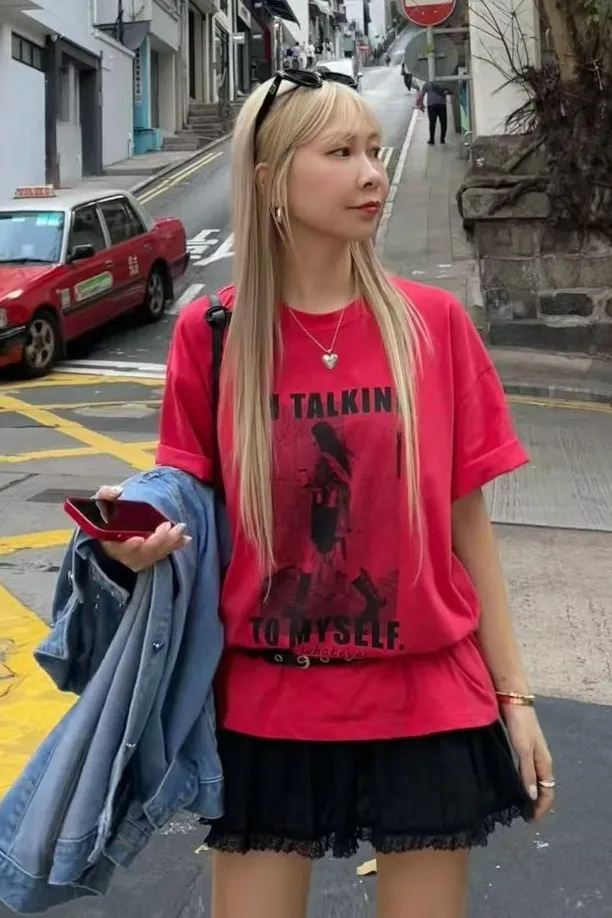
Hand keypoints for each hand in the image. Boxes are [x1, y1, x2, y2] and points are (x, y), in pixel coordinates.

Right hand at [94, 485, 190, 572]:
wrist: (112, 527)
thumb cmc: (106, 515)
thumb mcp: (101, 502)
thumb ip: (106, 495)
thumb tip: (119, 491)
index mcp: (109, 541)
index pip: (118, 548)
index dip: (129, 546)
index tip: (139, 539)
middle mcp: (123, 554)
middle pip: (141, 553)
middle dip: (156, 541)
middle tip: (167, 526)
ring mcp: (137, 557)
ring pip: (154, 555)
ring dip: (168, 544)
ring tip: (180, 529)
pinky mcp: (149, 557)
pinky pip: (163, 554)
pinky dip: (175, 546)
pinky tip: (186, 539)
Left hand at [502, 705, 554, 820]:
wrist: (515, 700)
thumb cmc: (520, 724)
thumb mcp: (523, 749)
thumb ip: (526, 771)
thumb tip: (532, 796)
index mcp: (544, 762)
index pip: (548, 791)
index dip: (541, 808)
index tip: (530, 820)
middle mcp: (541, 760)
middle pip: (544, 788)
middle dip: (538, 804)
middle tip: (526, 817)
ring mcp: (533, 753)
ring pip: (537, 780)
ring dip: (532, 794)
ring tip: (521, 805)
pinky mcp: (524, 748)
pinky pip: (528, 771)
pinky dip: (525, 782)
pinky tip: (516, 785)